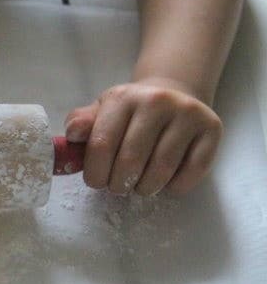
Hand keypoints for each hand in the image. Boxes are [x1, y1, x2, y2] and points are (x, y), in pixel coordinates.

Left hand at [63, 78, 222, 195]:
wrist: (174, 95)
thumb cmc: (130, 114)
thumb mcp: (101, 112)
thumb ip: (82, 124)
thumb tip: (71, 135)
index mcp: (123, 97)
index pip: (102, 144)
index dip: (95, 172)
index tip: (95, 182)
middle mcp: (156, 101)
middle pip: (130, 161)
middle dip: (118, 184)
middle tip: (117, 186)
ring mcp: (187, 114)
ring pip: (160, 171)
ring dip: (144, 188)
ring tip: (138, 185)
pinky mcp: (211, 130)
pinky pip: (190, 174)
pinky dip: (173, 187)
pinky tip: (165, 181)